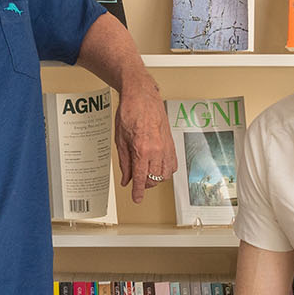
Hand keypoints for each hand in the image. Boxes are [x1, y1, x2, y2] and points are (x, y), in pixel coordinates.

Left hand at [115, 79, 175, 202]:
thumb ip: (124, 162)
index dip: (138, 192)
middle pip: (154, 179)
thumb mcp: (120, 140)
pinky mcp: (171, 142)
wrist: (141, 96)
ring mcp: (166, 146)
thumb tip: (126, 179)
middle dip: (145, 185)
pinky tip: (158, 167)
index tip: (136, 198)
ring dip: (156, 179)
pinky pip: (173, 164)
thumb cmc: (129, 112)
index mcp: (142, 149)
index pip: (141, 178)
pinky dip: (166, 170)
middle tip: (137, 182)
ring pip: (165, 174)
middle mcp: (157, 149)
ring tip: (147, 175)